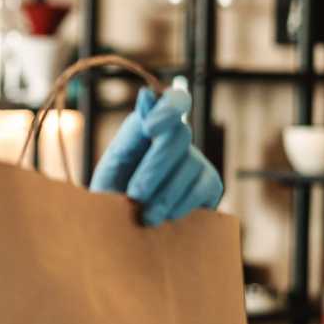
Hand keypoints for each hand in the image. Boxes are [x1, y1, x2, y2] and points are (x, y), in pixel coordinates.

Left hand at [90, 87, 223, 226]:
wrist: (120, 229)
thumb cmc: (113, 193)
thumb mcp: (113, 163)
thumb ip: (131, 132)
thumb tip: (147, 94)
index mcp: (151, 125)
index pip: (173, 102)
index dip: (166, 110)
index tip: (149, 127)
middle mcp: (177, 137)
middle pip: (178, 136)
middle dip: (154, 169)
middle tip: (135, 195)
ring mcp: (196, 159)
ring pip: (189, 165)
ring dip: (164, 194)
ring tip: (145, 217)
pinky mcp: (210, 183)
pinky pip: (201, 188)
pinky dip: (180, 205)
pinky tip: (164, 217)